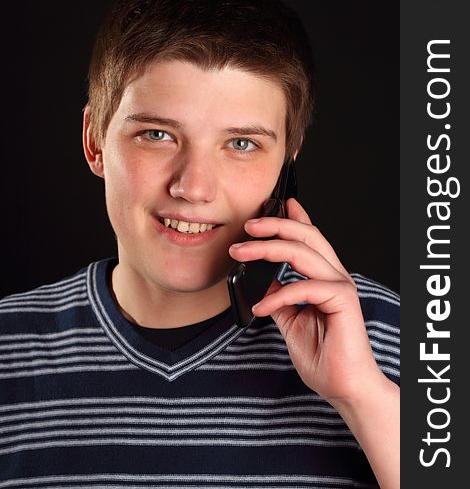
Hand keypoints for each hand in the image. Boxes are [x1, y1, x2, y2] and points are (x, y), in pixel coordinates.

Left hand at [229, 198, 387, 405]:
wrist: (343, 387)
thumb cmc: (324, 356)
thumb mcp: (291, 320)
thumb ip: (281, 297)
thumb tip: (264, 282)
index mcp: (325, 277)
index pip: (311, 239)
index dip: (297, 218)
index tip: (280, 203)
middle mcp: (335, 276)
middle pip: (306, 236)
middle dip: (275, 225)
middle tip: (248, 225)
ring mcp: (340, 286)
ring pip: (302, 252)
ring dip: (267, 249)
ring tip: (241, 253)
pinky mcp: (342, 300)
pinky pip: (304, 287)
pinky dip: (278, 295)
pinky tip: (260, 307)